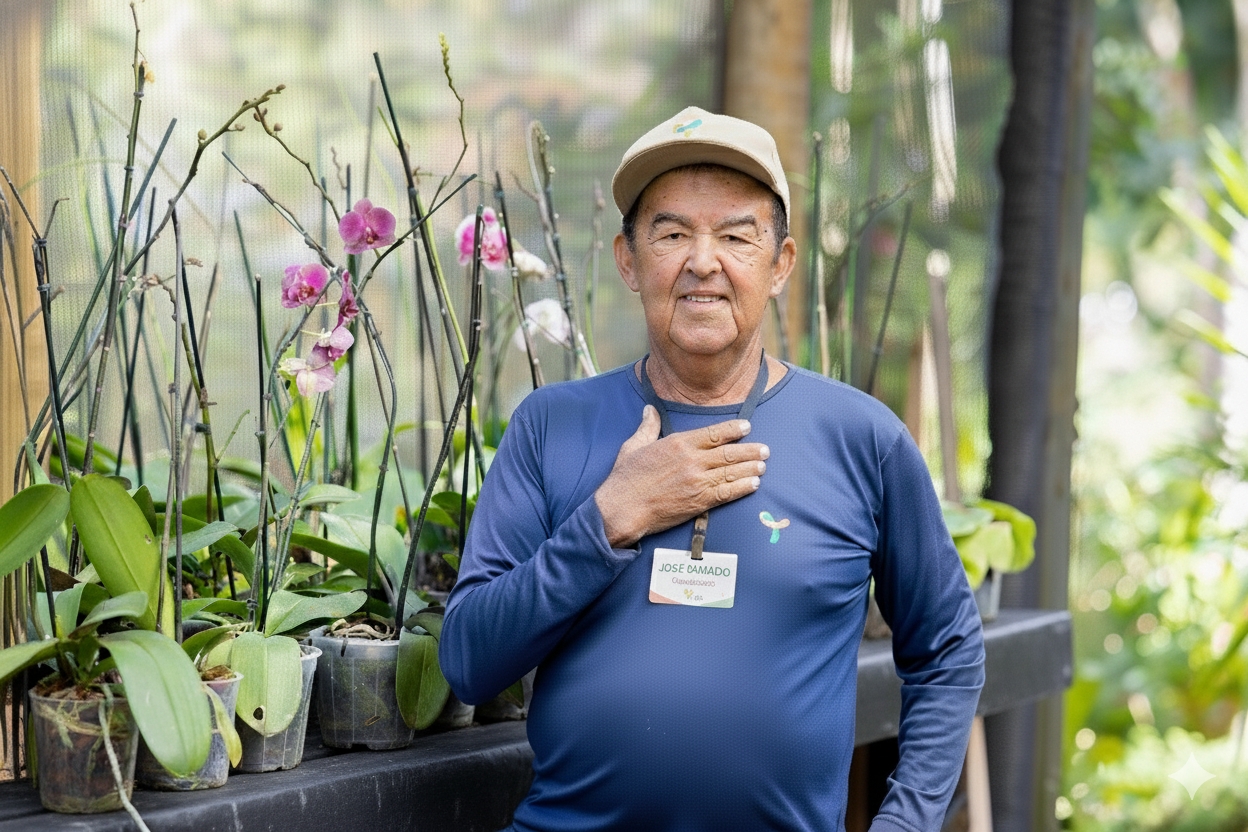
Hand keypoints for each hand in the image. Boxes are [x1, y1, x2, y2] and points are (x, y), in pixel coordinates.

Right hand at [594, 406, 768, 547]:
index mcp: (678, 444)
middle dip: (750, 450)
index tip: (746, 428)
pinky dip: (742, 488)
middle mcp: (692, 461)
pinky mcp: (698, 502)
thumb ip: (647, 426)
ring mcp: (697, 482)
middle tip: (764, 450)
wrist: (623, 507)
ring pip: (732, 472)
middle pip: (729, 453)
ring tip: (763, 465)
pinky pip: (727, 493)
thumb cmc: (625, 477)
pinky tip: (753, 484)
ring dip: (750, 468)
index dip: (733, 430)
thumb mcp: (633, 445)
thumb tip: (650, 410)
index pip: (714, 433)